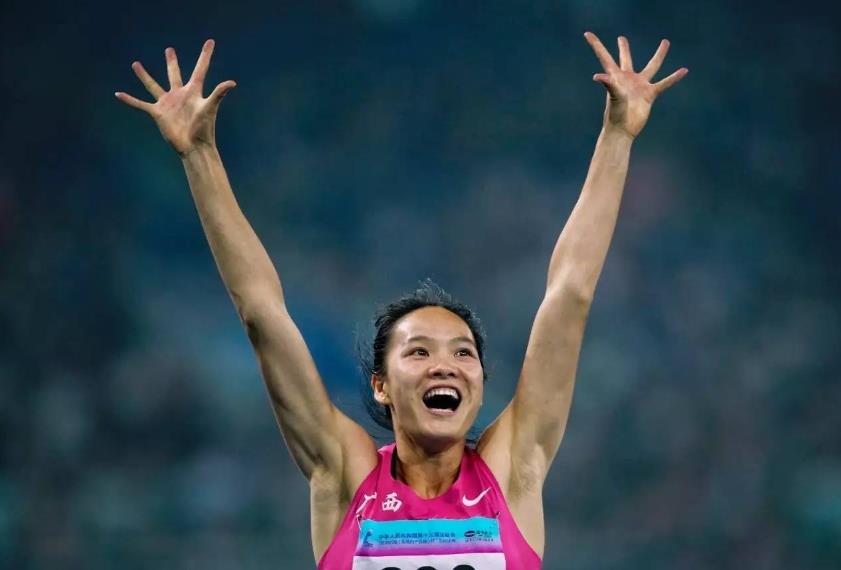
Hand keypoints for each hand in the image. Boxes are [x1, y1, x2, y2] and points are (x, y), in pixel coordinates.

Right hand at [115, 39, 235, 155]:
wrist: (194, 146)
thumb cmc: (204, 129)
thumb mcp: (210, 108)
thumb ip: (218, 94)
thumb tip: (232, 82)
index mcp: (194, 91)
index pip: (200, 69)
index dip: (205, 55)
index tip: (210, 42)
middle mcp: (180, 95)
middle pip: (174, 74)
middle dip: (172, 62)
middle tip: (169, 50)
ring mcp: (168, 103)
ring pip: (153, 85)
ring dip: (144, 76)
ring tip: (135, 64)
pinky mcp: (158, 113)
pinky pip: (141, 104)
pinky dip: (130, 100)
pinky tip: (118, 94)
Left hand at [584, 32, 686, 138]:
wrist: (623, 130)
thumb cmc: (615, 114)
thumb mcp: (613, 97)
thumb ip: (609, 85)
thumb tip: (598, 76)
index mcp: (615, 76)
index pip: (604, 56)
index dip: (596, 45)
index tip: (587, 34)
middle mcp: (627, 78)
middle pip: (625, 58)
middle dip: (624, 48)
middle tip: (621, 38)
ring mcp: (639, 85)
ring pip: (652, 66)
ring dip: (659, 55)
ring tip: (666, 42)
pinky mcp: (649, 94)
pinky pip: (664, 83)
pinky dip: (674, 77)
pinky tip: (684, 70)